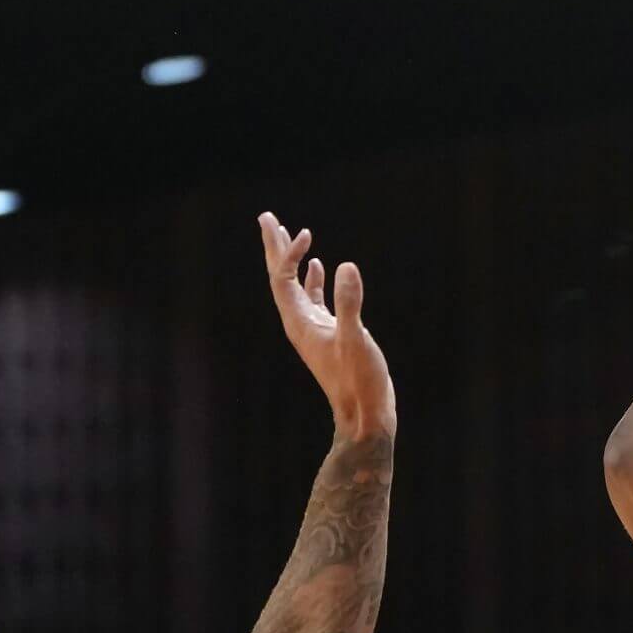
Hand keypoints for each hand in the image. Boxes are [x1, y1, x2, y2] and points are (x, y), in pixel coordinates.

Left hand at [258, 212, 396, 438]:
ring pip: (296, 286)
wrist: (366, 415)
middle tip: (266, 217)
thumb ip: (349, 304)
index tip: (307, 235)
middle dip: (274, 247)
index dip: (289, 254)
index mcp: (299, 324)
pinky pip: (314, 299)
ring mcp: (313, 328)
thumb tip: (345, 266)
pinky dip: (314, 279)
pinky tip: (321, 266)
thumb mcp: (355, 340)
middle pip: (279, 278)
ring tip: (289, 233)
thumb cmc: (360, 382)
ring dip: (291, 259)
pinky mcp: (329, 333)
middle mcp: (300, 324)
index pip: (283, 279)